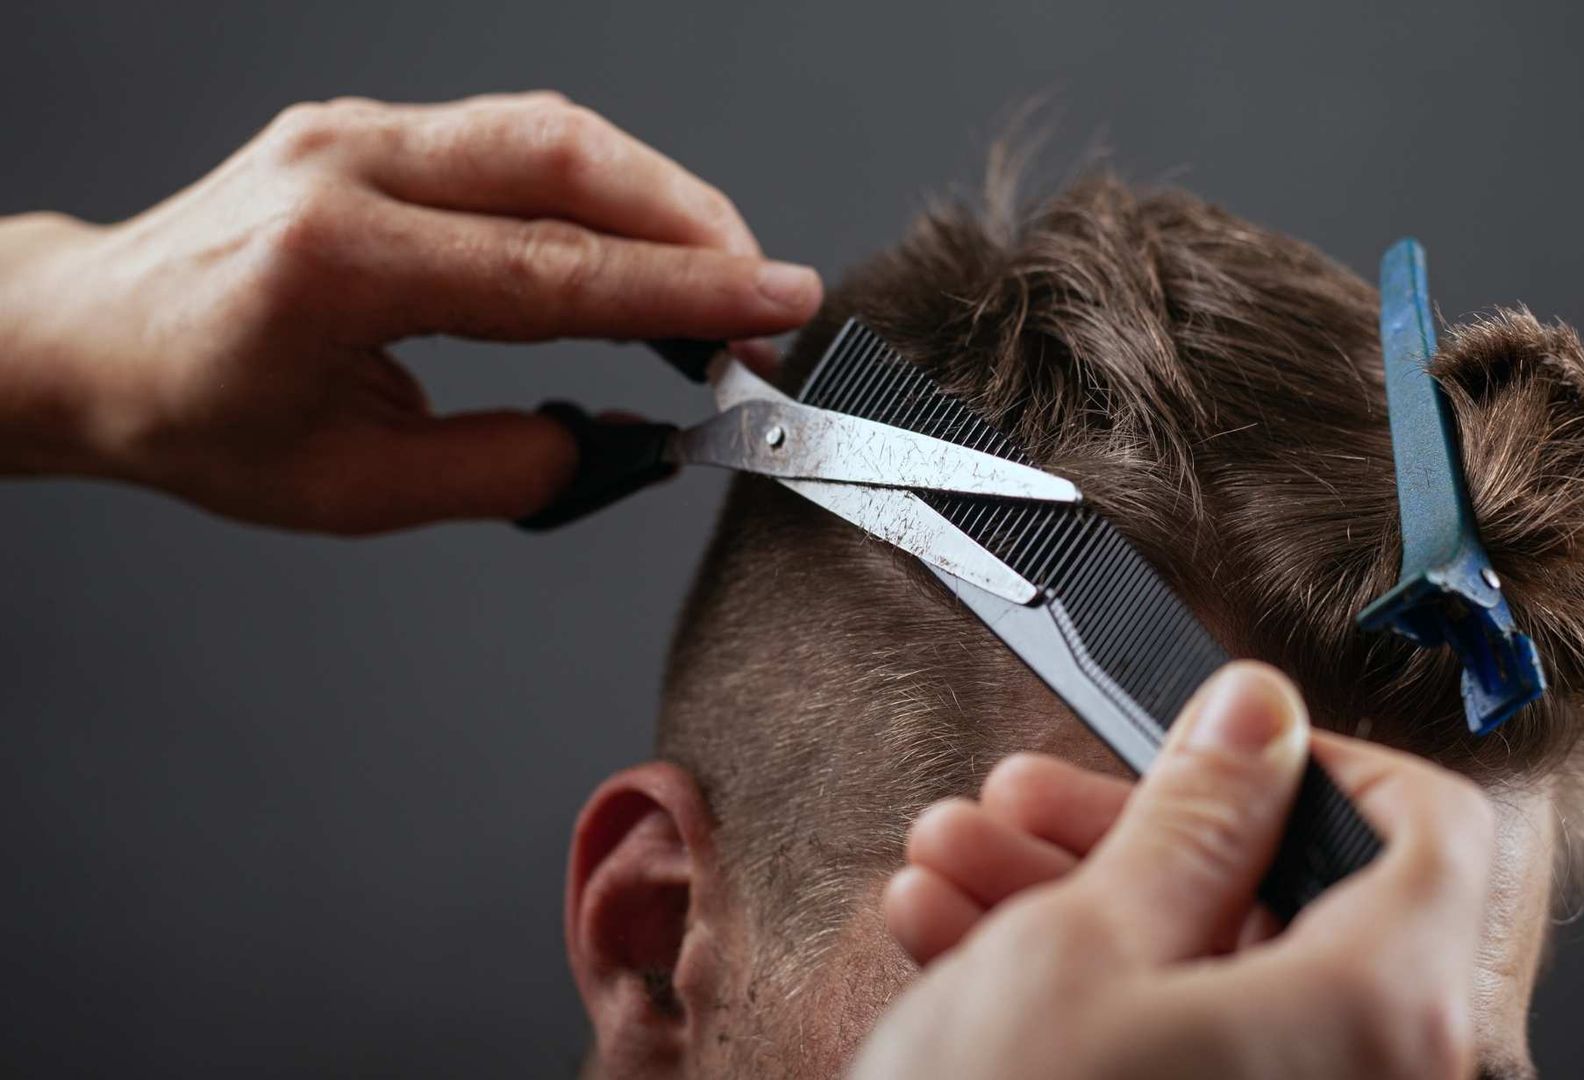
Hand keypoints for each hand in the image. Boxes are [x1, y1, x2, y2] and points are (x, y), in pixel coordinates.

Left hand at [0, 92, 820, 532]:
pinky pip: (517, 140)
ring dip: (659, 200)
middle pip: (568, 158)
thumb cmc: (194, 417)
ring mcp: (360, 131)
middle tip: (768, 300)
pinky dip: (602, 191)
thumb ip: (500, 465)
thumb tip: (619, 439)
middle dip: (694, 225)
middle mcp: (349, 167)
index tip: (775, 311)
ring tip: (722, 279)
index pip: (553, 271)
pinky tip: (641, 245)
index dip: (683, 293)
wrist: (91, 339)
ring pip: (554, 132)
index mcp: (336, 264)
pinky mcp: (376, 130)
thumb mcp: (351, 489)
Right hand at [851, 662, 1496, 1079]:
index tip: (1219, 745)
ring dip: (1076, 903)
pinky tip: (964, 946)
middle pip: (1291, 904)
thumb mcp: (1085, 942)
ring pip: (1212, 978)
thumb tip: (1260, 717)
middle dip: (1135, 832)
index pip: (1433, 829)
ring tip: (956, 868)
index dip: (1318, 764)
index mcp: (1380, 1013)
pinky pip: (1181, 1053)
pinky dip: (1084, 998)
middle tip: (1029, 802)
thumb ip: (1197, 813)